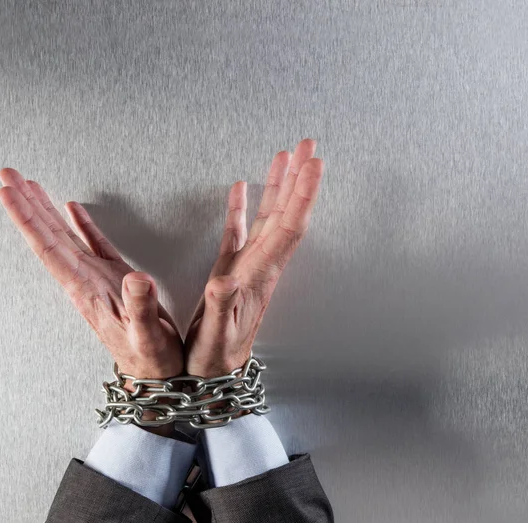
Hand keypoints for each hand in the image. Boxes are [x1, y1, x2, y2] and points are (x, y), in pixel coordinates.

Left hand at [0, 170, 183, 383]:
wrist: (152, 372)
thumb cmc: (149, 357)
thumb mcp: (147, 335)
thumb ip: (140, 306)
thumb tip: (137, 277)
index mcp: (87, 290)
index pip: (49, 249)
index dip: (28, 219)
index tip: (9, 193)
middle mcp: (85, 281)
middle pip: (48, 237)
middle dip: (27, 205)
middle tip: (8, 176)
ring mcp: (98, 279)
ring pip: (65, 237)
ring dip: (46, 212)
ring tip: (31, 187)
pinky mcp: (115, 279)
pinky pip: (93, 244)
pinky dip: (80, 224)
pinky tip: (73, 210)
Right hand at [184, 138, 323, 376]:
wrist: (214, 371)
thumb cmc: (215, 356)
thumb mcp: (215, 334)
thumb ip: (221, 305)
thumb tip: (227, 279)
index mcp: (259, 276)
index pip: (288, 228)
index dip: (301, 195)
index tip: (313, 163)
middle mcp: (260, 266)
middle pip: (286, 215)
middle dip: (298, 179)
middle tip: (308, 146)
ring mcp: (247, 266)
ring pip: (267, 218)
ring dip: (277, 187)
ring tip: (283, 157)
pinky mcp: (231, 270)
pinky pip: (239, 231)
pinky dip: (241, 208)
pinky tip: (240, 190)